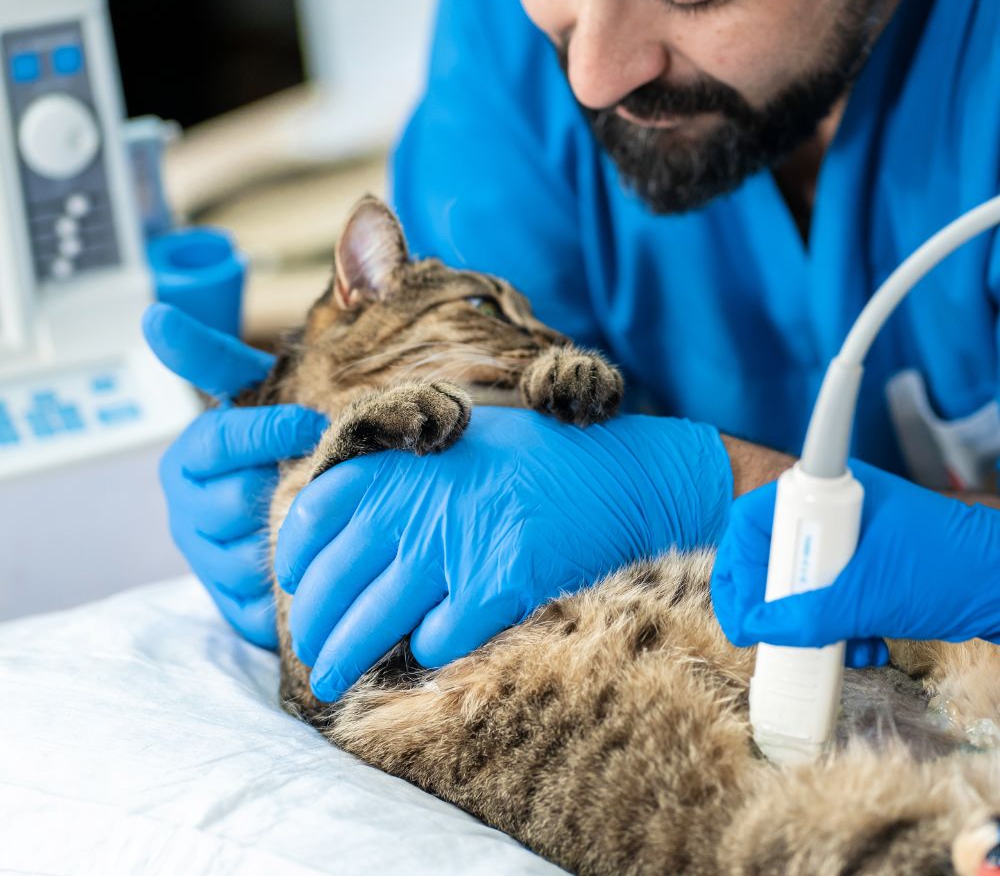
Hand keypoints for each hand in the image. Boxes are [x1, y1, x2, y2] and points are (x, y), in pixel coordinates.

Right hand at [143, 304, 327, 648]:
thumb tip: (153, 315)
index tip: (315, 421)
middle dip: (287, 484)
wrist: (293, 502)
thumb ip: (207, 356)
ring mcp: (210, 564)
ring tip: (341, 506)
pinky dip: (305, 578)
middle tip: (335, 469)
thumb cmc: (278, 437)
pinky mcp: (238, 608)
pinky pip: (272, 600)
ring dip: (301, 529)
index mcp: (186, 460)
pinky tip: (334, 551)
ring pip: (255, 553)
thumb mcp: (250, 391)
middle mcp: (187, 514)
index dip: (269, 432)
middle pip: (235, 503)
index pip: (216, 442)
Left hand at [275, 406, 732, 700]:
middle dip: (312, 628)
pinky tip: (430, 646)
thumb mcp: (457, 439)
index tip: (293, 584)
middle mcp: (419, 503)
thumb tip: (343, 526)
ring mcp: (457, 546)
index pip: (314, 516)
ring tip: (330, 681)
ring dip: (344, 659)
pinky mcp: (497, 587)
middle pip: (333, 581)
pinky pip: (436, 640)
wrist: (623, 474)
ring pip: (372, 624)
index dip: (293, 558)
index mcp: (403, 462)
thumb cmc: (538, 457)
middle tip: (310, 652)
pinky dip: (426, 651)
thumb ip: (401, 473)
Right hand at [711, 459, 999, 661]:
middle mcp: (836, 512)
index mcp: (829, 494)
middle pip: (774, 557)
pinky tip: (863, 650)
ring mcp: (854, 540)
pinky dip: (839, 627)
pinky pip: (832, 597)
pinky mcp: (871, 568)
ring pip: (802, 583)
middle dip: (775, 605)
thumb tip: (758, 629)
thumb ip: (805, 617)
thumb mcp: (866, 599)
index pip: (754, 520)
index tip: (740, 614)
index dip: (737, 566)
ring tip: (830, 652)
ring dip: (809, 624)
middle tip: (774, 638)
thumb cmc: (947, 572)